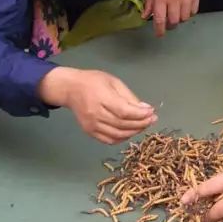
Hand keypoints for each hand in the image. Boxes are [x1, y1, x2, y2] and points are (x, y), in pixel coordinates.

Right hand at [38, 67, 156, 144]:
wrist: (70, 89)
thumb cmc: (93, 81)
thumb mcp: (114, 82)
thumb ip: (129, 97)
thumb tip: (145, 109)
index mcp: (102, 98)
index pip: (124, 112)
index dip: (140, 115)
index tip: (152, 112)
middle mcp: (95, 114)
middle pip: (122, 124)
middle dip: (141, 124)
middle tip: (152, 119)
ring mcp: (91, 125)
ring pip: (117, 135)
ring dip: (134, 132)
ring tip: (144, 125)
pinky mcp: (89, 132)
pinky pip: (108, 140)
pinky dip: (122, 138)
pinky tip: (130, 131)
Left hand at [144, 0, 200, 36]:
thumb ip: (149, 1)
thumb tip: (145, 16)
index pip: (159, 19)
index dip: (159, 30)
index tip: (159, 34)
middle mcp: (174, 0)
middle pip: (173, 22)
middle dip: (169, 25)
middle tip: (167, 23)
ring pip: (184, 18)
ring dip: (179, 19)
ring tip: (176, 15)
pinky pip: (193, 11)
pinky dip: (189, 13)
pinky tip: (185, 9)